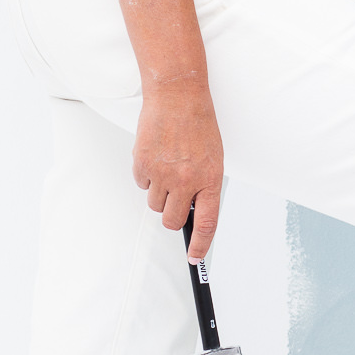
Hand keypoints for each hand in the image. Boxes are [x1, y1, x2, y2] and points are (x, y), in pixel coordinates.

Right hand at [132, 83, 223, 258]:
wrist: (177, 96)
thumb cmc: (198, 124)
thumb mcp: (212, 158)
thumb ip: (203, 185)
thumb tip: (193, 210)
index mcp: (209, 179)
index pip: (206, 224)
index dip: (200, 246)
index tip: (195, 258)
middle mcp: (186, 180)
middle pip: (172, 221)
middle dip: (173, 216)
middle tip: (175, 199)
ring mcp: (162, 174)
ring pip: (155, 204)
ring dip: (159, 193)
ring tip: (168, 167)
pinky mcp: (142, 164)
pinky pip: (141, 184)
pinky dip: (147, 176)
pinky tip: (156, 156)